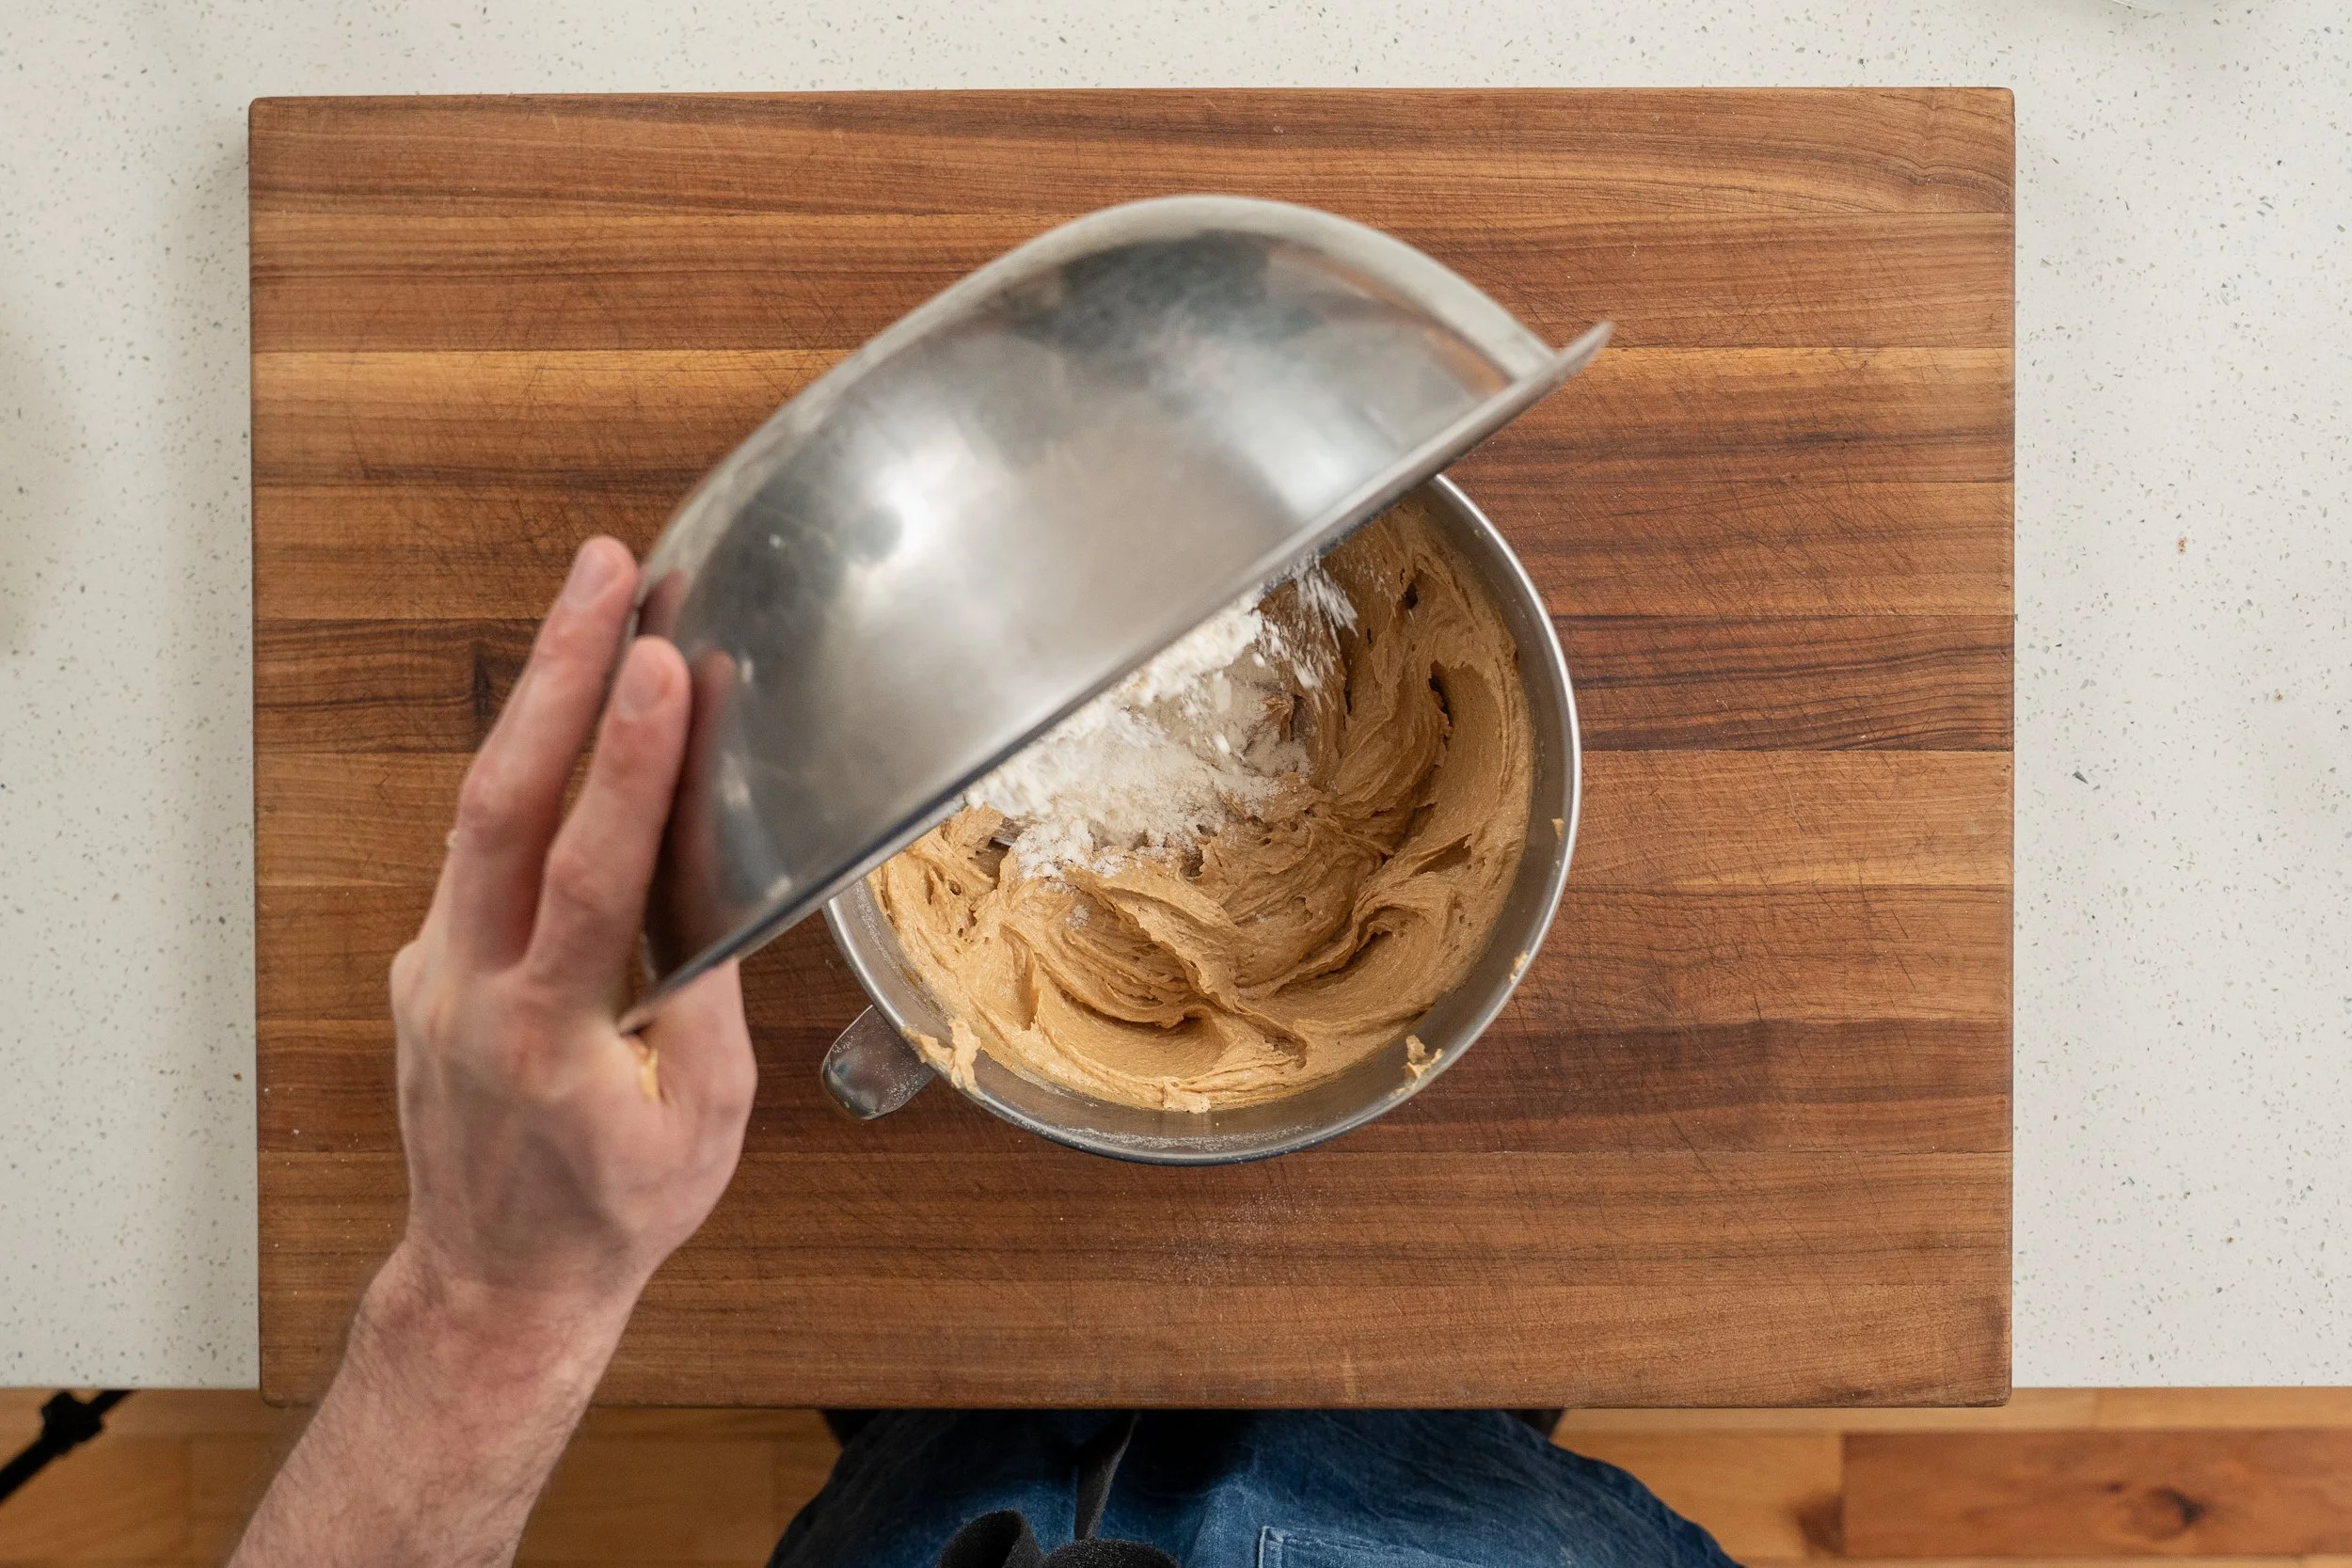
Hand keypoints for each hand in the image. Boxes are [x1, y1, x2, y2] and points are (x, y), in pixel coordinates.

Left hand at [387, 536, 755, 1318]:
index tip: (657, 667)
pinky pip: (478, 845)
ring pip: (477, 810)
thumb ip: (704, 997)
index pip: (586, 879)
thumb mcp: (702, 1122)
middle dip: (557, 674)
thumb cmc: (613, 1213)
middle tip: (606, 573)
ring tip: (592, 605)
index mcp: (548, 1040)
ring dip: (538, 700)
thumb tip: (710, 875)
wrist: (497, 1280)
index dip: (625, 767)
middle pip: (502, 805)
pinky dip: (527, 764)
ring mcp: (435, 970)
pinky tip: (567, 711)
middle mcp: (470, 991)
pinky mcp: (428, 958)